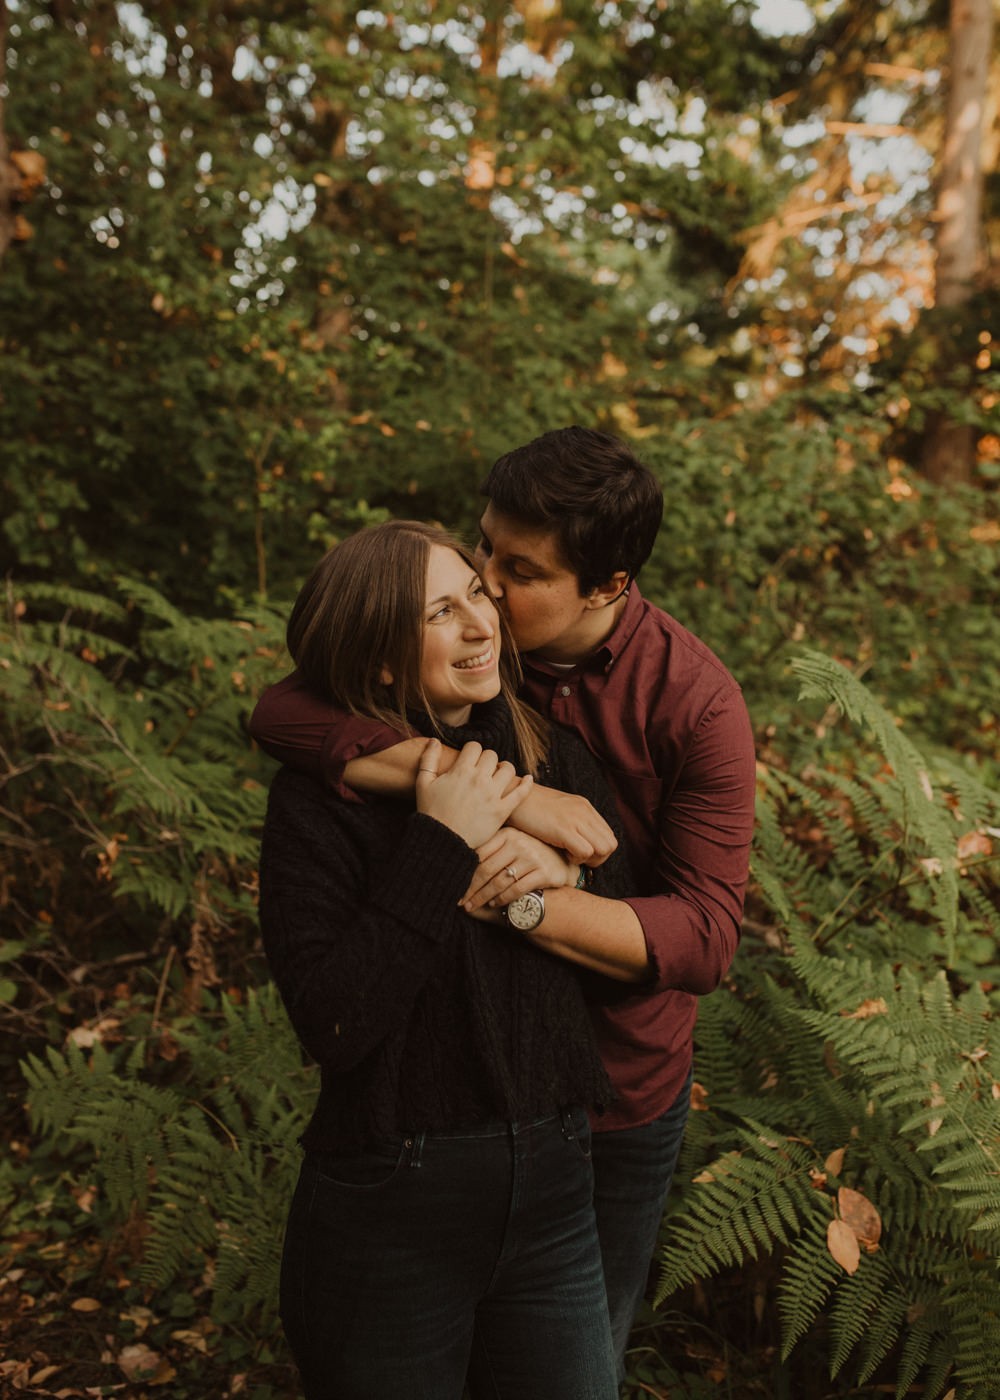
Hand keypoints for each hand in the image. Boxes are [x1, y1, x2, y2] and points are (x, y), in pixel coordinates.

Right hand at [416, 739, 532, 850]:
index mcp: (461, 771)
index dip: (472, 751)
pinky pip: (521, 793)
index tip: (470, 759)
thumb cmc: (431, 813)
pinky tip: (528, 779)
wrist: (442, 841)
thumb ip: (428, 759)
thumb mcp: (423, 784)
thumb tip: (434, 740)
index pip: (475, 747)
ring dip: (504, 769)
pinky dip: (527, 784)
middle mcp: (479, 780)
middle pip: (491, 755)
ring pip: (508, 769)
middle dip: (487, 759)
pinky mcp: (502, 811)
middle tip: (483, 769)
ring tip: (499, 774)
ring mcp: (493, 795)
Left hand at [461, 829, 579, 912]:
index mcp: (508, 834)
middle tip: (461, 902)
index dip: (465, 872)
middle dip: (471, 889)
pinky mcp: (543, 873)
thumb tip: (459, 863)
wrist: (563, 861)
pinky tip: (494, 904)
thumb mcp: (513, 844)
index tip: (454, 885)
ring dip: (484, 897)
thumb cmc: (530, 854)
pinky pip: (516, 889)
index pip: (479, 854)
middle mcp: (519, 843)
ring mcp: (532, 858)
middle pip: (487, 870)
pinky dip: (503, 899)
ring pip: (499, 882)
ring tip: (474, 905)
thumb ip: (492, 850)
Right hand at [508, 786, 616, 865]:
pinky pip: (585, 852)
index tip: (581, 854)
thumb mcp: (557, 811)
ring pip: (603, 849)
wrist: (510, 796)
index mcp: (584, 807)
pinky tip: (561, 853)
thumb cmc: (527, 808)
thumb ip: (571, 823)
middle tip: (577, 859)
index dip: (598, 850)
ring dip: (588, 859)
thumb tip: (577, 844)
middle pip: (611, 844)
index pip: (608, 835)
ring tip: (569, 856)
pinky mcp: (564, 829)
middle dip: (598, 859)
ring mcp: (576, 819)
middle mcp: (584, 812)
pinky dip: (576, 859)